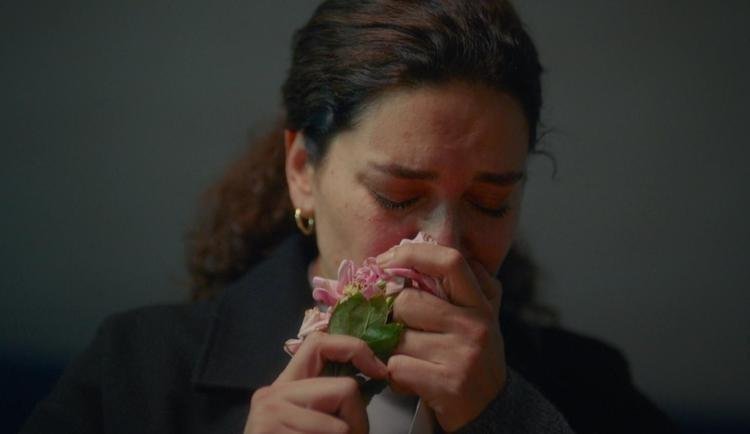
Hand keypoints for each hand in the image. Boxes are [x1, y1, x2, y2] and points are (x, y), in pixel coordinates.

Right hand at [244, 332, 386, 433]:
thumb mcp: (316, 421)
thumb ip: (333, 399)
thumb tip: (374, 374)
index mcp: (287, 385)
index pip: (320, 344)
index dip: (355, 348)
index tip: (379, 371)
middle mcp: (273, 392)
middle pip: (345, 389)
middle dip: (358, 421)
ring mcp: (268, 412)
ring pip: (341, 426)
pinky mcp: (267, 430)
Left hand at [377, 242, 505, 431]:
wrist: (492, 409)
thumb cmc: (471, 357)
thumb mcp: (474, 316)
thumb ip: (453, 286)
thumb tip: (407, 252)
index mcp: (481, 302)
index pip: (450, 261)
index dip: (412, 254)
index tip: (385, 261)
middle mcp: (476, 324)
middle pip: (408, 302)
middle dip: (392, 318)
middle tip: (395, 331)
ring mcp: (463, 353)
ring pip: (397, 338)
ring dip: (392, 352)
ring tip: (408, 361)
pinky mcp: (448, 382)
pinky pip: (397, 367)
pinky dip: (394, 376)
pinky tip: (409, 381)